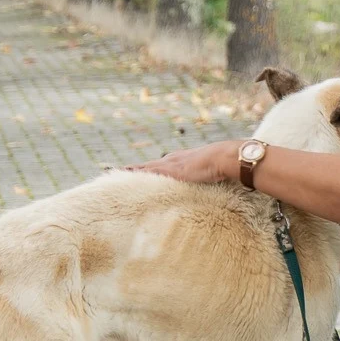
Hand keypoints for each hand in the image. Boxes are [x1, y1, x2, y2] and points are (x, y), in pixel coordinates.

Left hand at [125, 140, 239, 183]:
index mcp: (182, 160)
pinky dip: (136, 173)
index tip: (139, 172)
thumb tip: (217, 182)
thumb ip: (210, 176)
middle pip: (150, 165)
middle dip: (136, 169)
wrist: (223, 157)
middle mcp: (173, 159)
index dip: (150, 169)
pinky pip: (147, 172)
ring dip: (131, 170)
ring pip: (145, 167)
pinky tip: (125, 175)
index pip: (161, 165)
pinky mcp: (169, 169)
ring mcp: (170, 163)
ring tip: (116, 172)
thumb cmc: (222, 164)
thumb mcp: (213, 172)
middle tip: (120, 171)